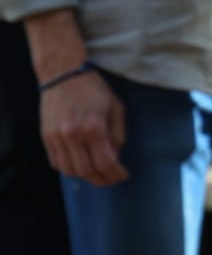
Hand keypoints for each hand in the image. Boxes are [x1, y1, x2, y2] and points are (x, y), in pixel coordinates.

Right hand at [41, 71, 126, 185]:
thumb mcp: (116, 107)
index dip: (115, 173)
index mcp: (93, 127)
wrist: (63, 75)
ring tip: (97, 175)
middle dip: (102, 179)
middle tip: (112, 179)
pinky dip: (69, 169)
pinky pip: (57, 163)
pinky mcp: (46, 137)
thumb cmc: (94, 89)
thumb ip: (117, 134)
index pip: (105, 162)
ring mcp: (56, 138)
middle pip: (87, 171)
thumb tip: (116, 156)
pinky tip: (80, 166)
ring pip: (70, 170)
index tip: (123, 176)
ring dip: (85, 177)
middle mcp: (72, 136)